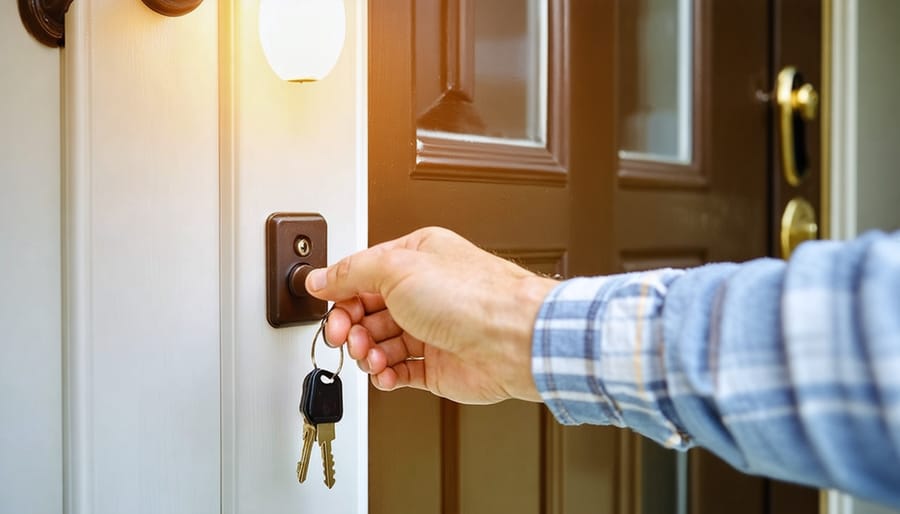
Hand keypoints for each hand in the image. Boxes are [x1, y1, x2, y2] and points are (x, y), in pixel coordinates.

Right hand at [305, 227, 557, 403]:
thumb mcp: (396, 269)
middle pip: (368, 311)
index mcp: (417, 258)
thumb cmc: (473, 298)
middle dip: (352, 327)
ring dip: (368, 353)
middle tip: (346, 338)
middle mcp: (425, 292)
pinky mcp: (439, 365)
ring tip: (373, 358)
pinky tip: (386, 375)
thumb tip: (320, 277)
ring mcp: (432, 329)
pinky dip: (387, 376)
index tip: (328, 312)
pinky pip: (400, 372)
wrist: (513, 341)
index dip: (341, 295)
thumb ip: (351, 272)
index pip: (363, 275)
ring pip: (381, 344)